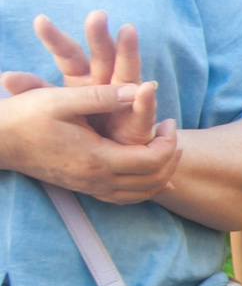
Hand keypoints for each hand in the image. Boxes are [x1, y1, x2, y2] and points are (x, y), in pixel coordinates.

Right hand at [0, 83, 179, 201]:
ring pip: (139, 194)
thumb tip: (142, 88)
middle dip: (170, 157)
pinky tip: (147, 172)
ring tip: (165, 147)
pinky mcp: (81, 187)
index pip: (151, 161)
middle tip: (170, 132)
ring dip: (160, 174)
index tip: (167, 120)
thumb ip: (104, 96)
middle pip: (152, 181)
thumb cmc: (27, 116)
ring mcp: (88, 186)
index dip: (168, 142)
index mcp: (97, 158)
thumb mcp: (64, 100)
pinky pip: (122, 197)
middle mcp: (96, 179)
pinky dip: (142, 187)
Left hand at [26, 12, 155, 143]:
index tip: (40, 20)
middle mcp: (107, 81)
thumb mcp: (55, 105)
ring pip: (128, 71)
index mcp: (83, 77)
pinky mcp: (140, 121)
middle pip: (102, 54)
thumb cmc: (86, 124)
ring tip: (128, 30)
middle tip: (96, 15)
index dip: (54, 38)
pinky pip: (143, 110)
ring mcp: (127, 98)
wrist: (116, 152)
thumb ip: (35, 90)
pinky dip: (145, 100)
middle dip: (99, 35)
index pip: (68, 53)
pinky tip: (146, 88)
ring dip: (129, 51)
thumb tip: (5, 77)